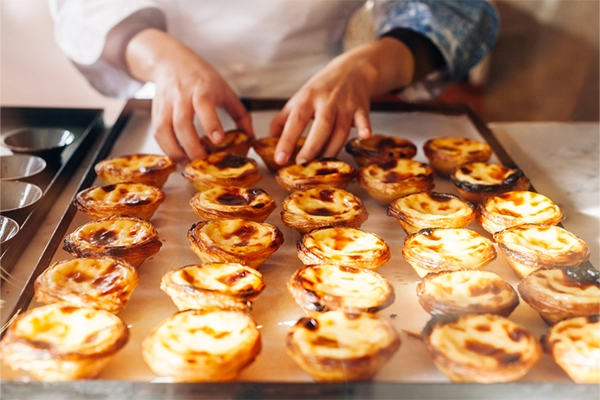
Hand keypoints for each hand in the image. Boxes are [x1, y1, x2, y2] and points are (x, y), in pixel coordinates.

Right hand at [126, 29, 252, 162]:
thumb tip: (251, 138)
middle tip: (203, 162)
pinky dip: (166, 148)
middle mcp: (182, 95)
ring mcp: (166, 103)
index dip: (210, 124)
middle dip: (192, 146)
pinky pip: (157, 133)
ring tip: (189, 165)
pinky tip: (177, 157)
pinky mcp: (155, 111)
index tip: (218, 141)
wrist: (171, 62)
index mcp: (202, 88)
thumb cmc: (201, 78)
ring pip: (165, 130)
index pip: (204, 105)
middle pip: (182, 123)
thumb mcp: (225, 90)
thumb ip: (240, 114)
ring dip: (176, 151)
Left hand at [269, 37, 414, 164]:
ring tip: (321, 164)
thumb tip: (269, 139)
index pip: (295, 120)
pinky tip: (364, 136)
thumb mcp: (300, 97)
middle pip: (321, 126)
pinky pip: (364, 120)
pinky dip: (365, 128)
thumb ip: (284, 119)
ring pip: (341, 131)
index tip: (280, 158)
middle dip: (312, 147)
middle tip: (302, 163)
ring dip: (332, 149)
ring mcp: (346, 104)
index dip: (287, 140)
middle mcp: (327, 101)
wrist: (353, 69)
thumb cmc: (322, 87)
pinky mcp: (361, 108)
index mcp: (307, 98)